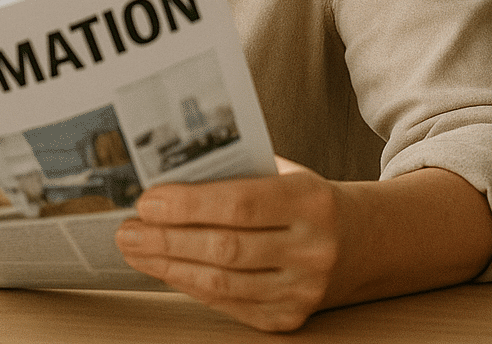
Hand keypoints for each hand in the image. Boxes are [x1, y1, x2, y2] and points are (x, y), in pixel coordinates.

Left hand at [115, 157, 341, 331]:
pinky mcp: (290, 317)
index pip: (240, 204)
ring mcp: (303, 290)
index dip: (187, 205)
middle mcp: (313, 250)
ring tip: (136, 250)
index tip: (147, 201)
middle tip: (128, 230)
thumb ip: (234, 173)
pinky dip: (190, 286)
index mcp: (310, 202)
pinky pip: (228, 305)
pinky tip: (166, 270)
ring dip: (168, 267)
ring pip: (222, 284)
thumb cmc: (306, 200)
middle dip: (166, 240)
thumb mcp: (283, 173)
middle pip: (225, 248)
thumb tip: (165, 177)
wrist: (364, 241)